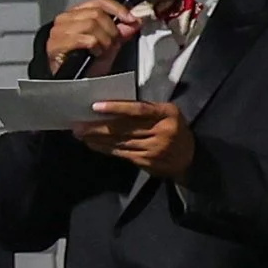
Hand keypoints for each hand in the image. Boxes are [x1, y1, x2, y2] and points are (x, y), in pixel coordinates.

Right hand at [43, 0, 140, 78]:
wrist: (69, 83)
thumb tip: (133, 22)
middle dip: (111, 29)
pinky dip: (95, 46)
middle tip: (114, 43)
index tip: (131, 19)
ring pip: (91, 24)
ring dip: (104, 39)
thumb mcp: (108, 45)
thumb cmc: (84, 63)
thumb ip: (120, 32)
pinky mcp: (56, 44)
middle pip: (96, 13)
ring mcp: (59, 31)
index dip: (118, 8)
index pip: (99, 1)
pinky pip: (85, 39)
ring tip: (104, 50)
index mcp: (76, 13)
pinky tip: (94, 54)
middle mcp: (65, 18)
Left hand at [73, 100, 195, 179]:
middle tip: (78, 124)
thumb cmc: (174, 129)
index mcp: (167, 114)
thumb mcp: (168, 114)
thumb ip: (147, 110)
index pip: (139, 110)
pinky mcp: (145, 161)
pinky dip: (104, 148)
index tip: (96, 106)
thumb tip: (113, 106)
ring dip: (97, 138)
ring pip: (119, 142)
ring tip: (80, 134)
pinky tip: (93, 144)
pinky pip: (120, 153)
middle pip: (124, 128)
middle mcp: (161, 131)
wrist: (189, 158)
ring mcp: (153, 149)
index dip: (117, 108)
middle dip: (98, 126)